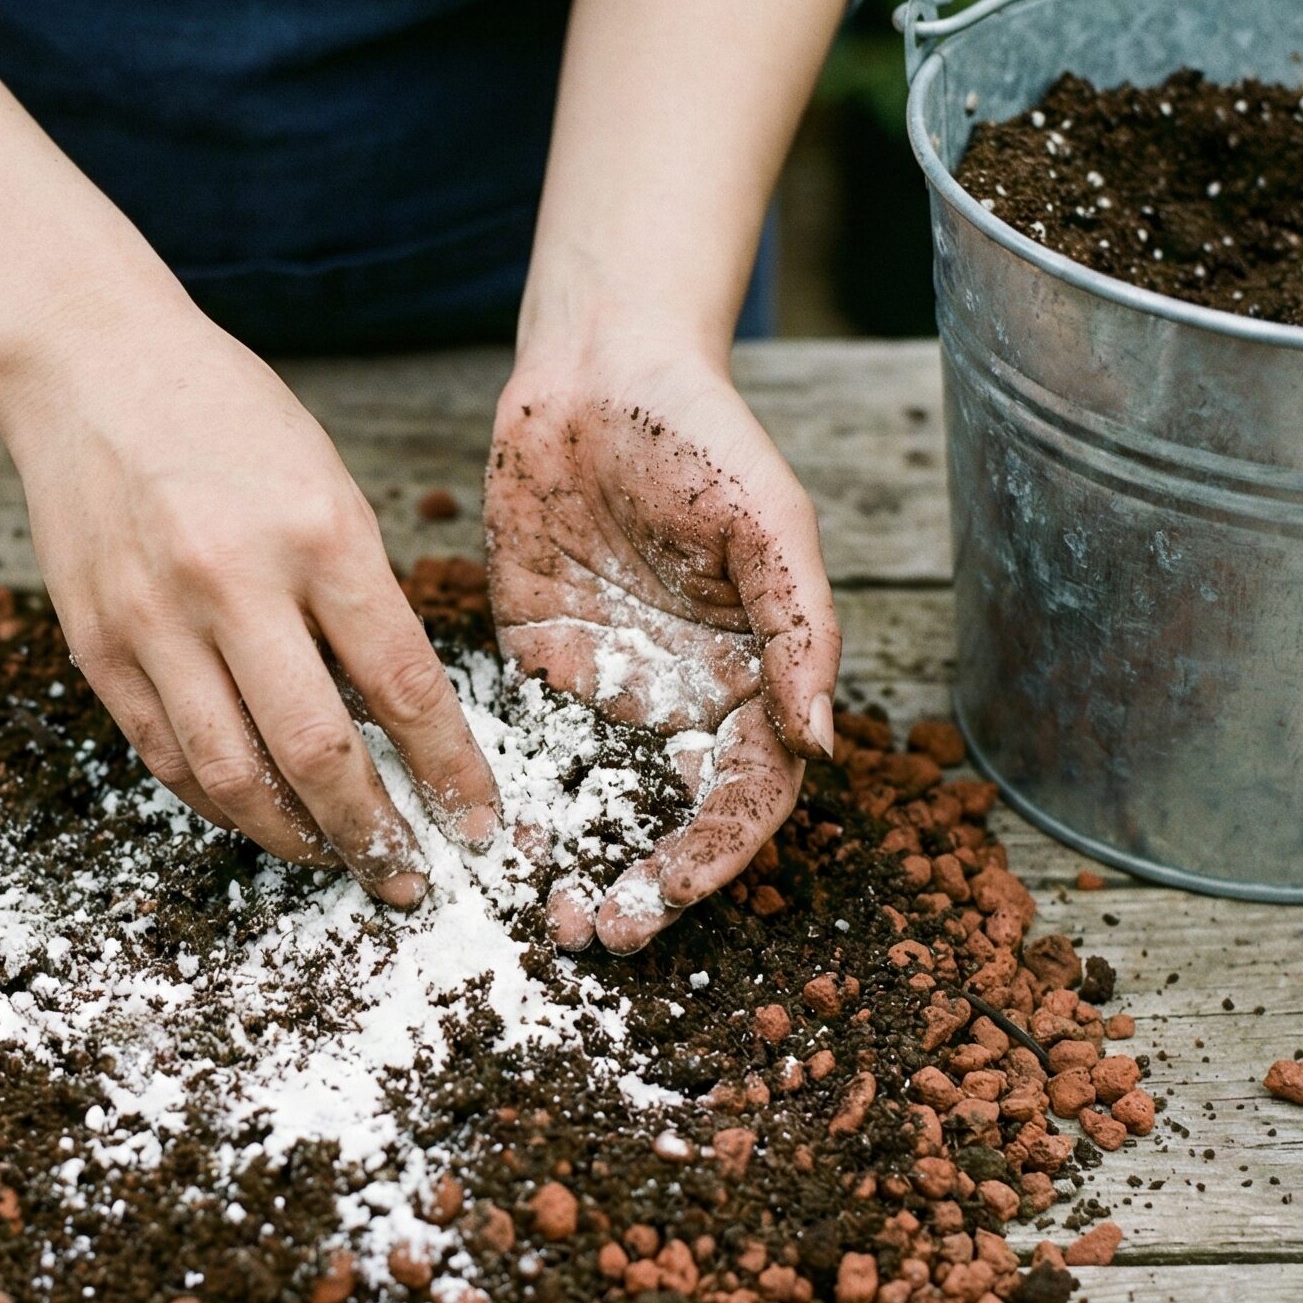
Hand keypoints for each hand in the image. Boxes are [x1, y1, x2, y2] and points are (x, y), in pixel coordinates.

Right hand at [0, 286, 500, 902]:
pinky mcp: (97, 644)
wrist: (91, 364)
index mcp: (318, 533)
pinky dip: (218, 799)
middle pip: (317, 752)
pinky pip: (166, 755)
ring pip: (233, 777)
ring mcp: (155, 620)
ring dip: (293, 836)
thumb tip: (402, 718)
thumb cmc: (228, 416)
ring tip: (333, 856)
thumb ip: (362, 596)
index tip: (476, 824)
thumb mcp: (328, 484)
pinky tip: (257, 809)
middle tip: (408, 877)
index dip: (449, 772)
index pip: (402, 686)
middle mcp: (233, 583)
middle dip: (374, 834)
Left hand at [484, 344, 838, 951]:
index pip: (743, 795)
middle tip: (589, 934)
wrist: (595, 368)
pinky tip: (484, 839)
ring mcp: (606, 683)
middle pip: (664, 817)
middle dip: (636, 884)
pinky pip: (523, 744)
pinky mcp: (535, 659)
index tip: (667, 900)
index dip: (714, 858)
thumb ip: (798, 631)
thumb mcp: (770, 523)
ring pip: (593, 798)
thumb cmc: (702, 433)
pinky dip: (510, 799)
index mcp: (751, 675)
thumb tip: (818, 745)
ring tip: (539, 912)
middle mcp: (680, 695)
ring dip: (572, 859)